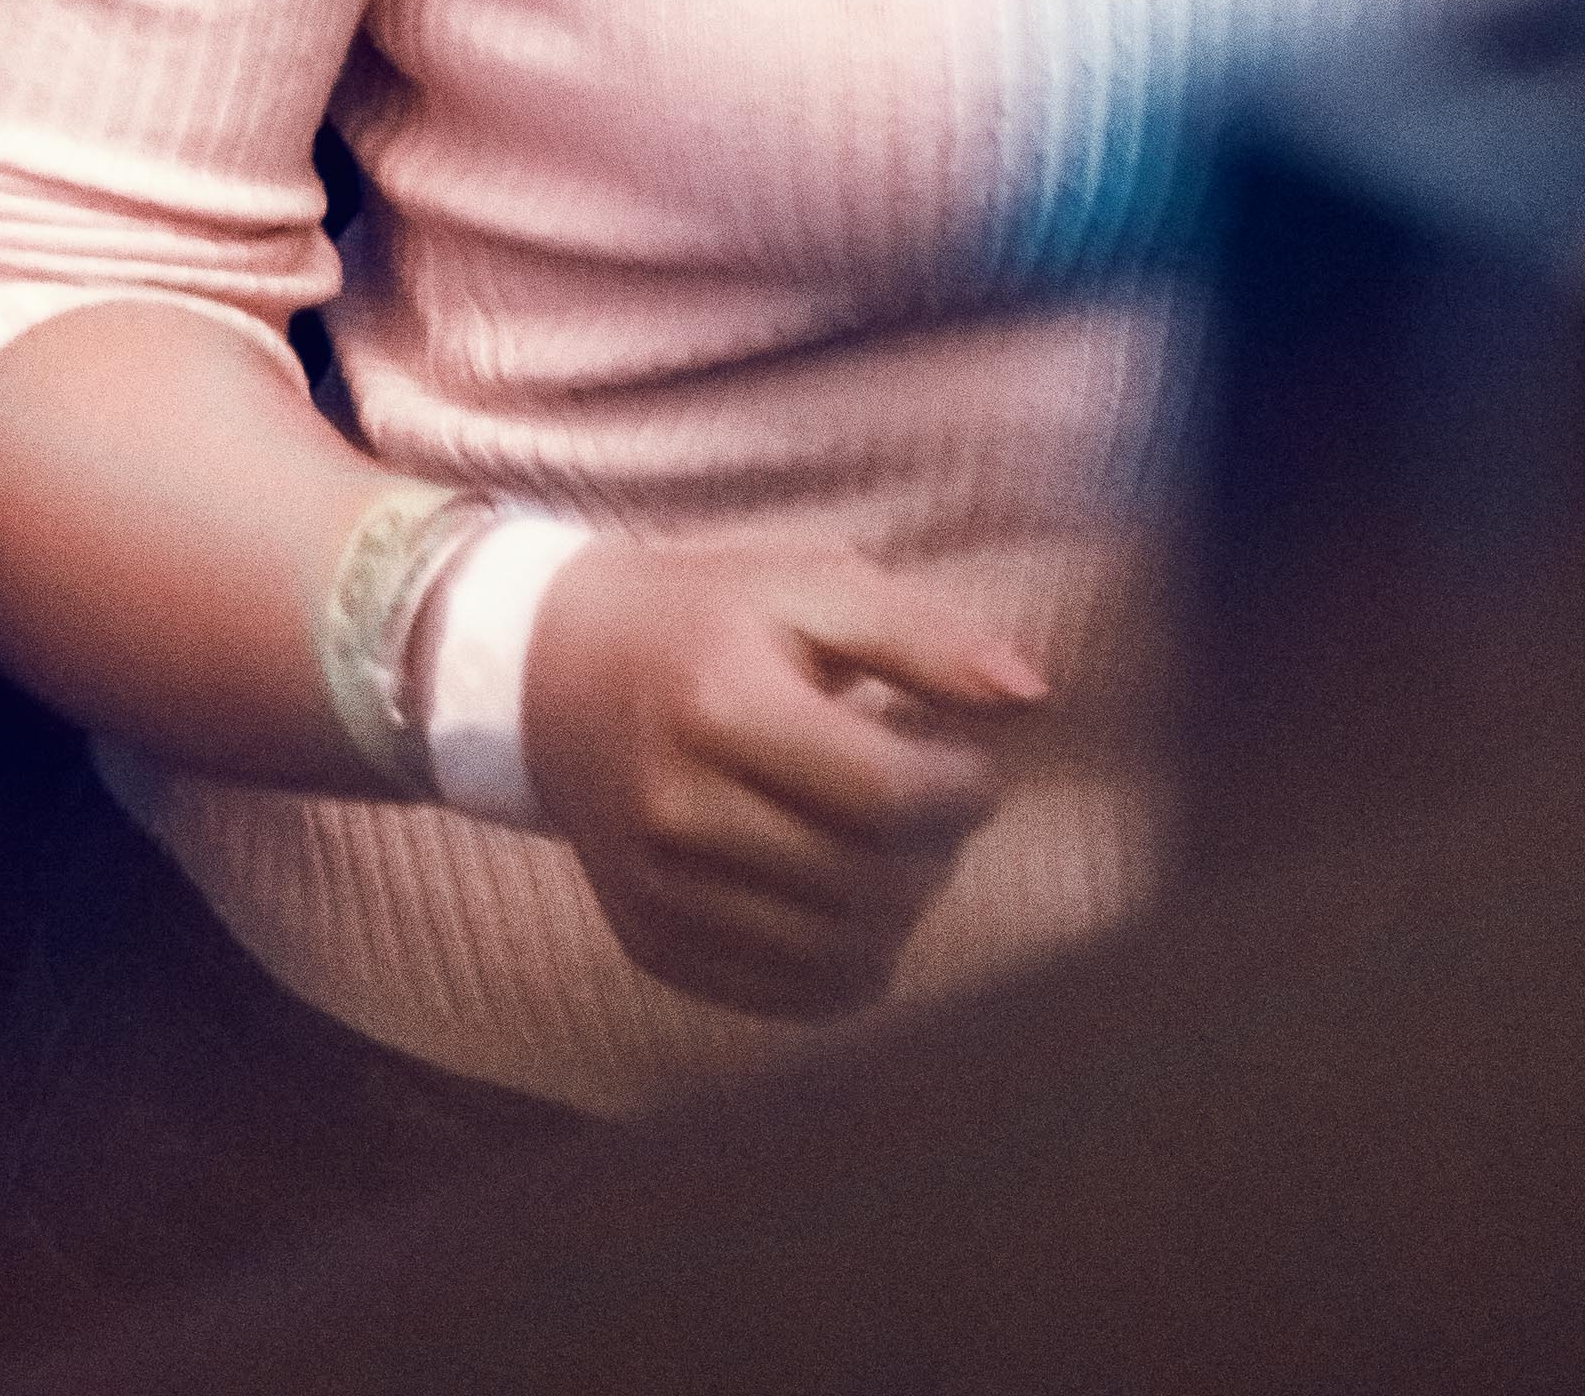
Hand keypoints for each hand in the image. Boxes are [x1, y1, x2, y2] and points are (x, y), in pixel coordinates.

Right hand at [521, 540, 1047, 1024]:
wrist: (553, 677)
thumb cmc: (706, 618)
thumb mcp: (809, 586)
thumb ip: (924, 638)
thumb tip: (1031, 695)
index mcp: (722, 705)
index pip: (888, 796)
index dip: (964, 789)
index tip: (972, 761)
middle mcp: (680, 812)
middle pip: (870, 884)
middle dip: (939, 851)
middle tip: (937, 802)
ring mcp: (659, 893)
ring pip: (839, 957)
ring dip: (901, 909)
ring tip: (893, 845)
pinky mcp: (654, 946)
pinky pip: (790, 997)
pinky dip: (847, 962)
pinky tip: (848, 893)